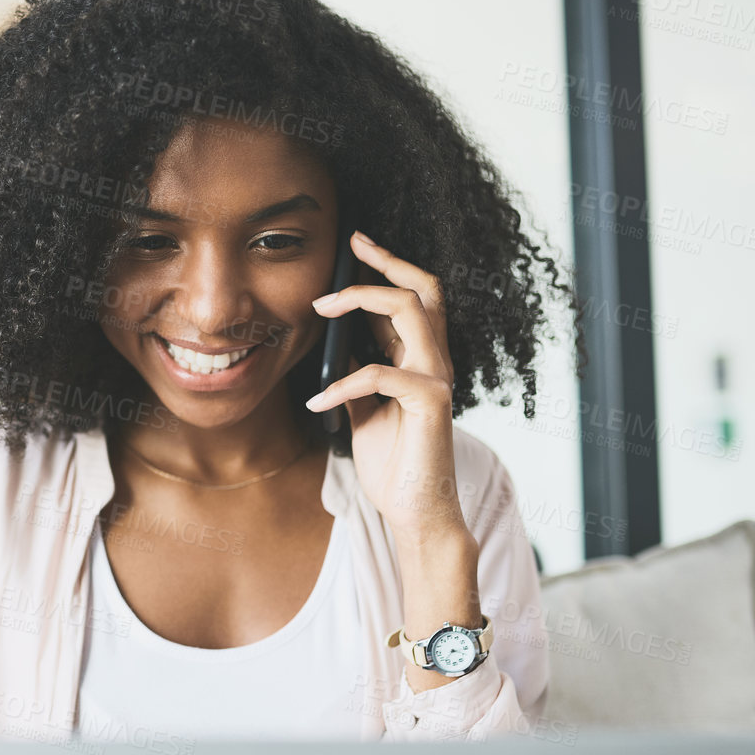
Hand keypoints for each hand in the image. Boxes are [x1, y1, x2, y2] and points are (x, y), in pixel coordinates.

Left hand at [304, 229, 470, 551]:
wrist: (415, 511)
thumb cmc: (392, 462)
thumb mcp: (363, 409)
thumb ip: (355, 373)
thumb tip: (332, 341)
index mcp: (420, 359)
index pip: (411, 297)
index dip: (385, 265)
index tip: (355, 243)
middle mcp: (435, 361)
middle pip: (423, 288)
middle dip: (385, 262)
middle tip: (348, 249)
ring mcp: (438, 379)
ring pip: (411, 311)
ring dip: (361, 301)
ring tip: (320, 310)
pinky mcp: (431, 403)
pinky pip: (382, 374)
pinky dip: (341, 383)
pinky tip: (316, 403)